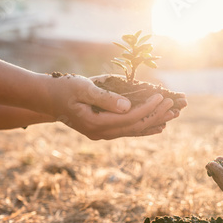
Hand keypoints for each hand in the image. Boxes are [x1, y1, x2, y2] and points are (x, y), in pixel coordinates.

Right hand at [45, 74, 178, 138]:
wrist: (47, 99)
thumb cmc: (64, 88)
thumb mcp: (82, 88)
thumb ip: (104, 98)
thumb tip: (127, 106)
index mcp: (96, 123)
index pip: (129, 117)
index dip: (147, 107)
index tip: (162, 96)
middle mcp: (101, 133)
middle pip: (135, 126)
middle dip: (156, 115)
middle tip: (175, 106)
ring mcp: (102, 134)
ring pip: (134, 131)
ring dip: (154, 123)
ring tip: (173, 116)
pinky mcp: (104, 131)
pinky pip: (128, 131)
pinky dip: (144, 128)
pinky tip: (158, 126)